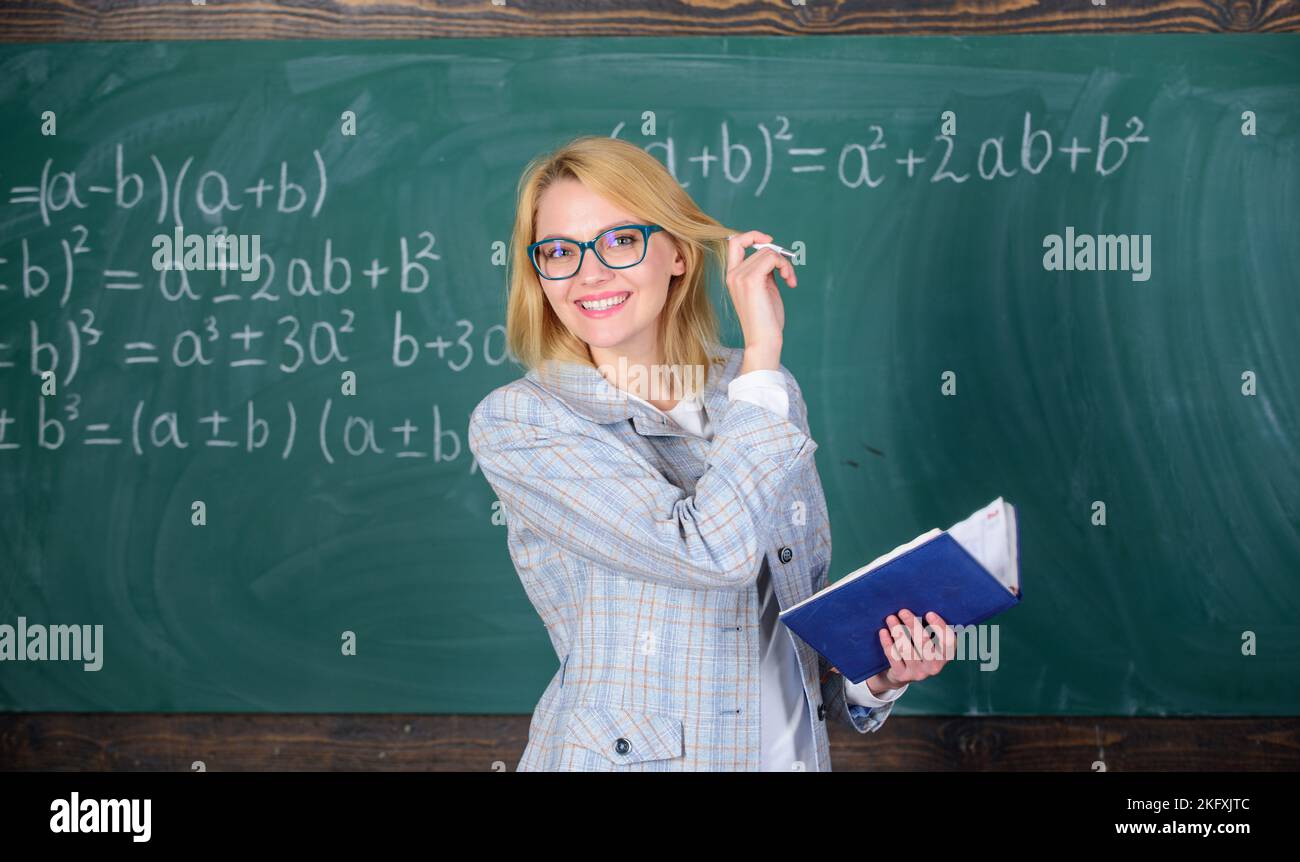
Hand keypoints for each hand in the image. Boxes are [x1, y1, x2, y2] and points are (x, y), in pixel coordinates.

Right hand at [724, 230, 795, 369]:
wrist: (763, 341)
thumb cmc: (766, 320)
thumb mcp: (765, 290)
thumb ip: (765, 272)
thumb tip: (775, 255)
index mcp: (733, 277)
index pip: (735, 242)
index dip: (753, 236)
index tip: (770, 242)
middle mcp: (733, 275)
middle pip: (760, 248)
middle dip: (780, 257)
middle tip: (789, 275)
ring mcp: (740, 277)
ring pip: (768, 252)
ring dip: (785, 264)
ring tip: (790, 280)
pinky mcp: (751, 280)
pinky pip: (771, 257)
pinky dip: (785, 266)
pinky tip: (790, 282)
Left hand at [828, 610, 955, 695]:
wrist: (902, 674)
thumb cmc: (919, 649)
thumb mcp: (930, 641)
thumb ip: (932, 627)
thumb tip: (925, 600)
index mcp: (946, 655)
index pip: (949, 641)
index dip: (939, 627)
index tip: (929, 612)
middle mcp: (935, 666)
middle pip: (925, 643)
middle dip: (913, 625)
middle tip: (902, 610)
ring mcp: (918, 673)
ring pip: (907, 650)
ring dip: (898, 632)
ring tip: (890, 618)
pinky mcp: (902, 676)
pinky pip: (894, 658)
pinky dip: (888, 644)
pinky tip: (883, 632)